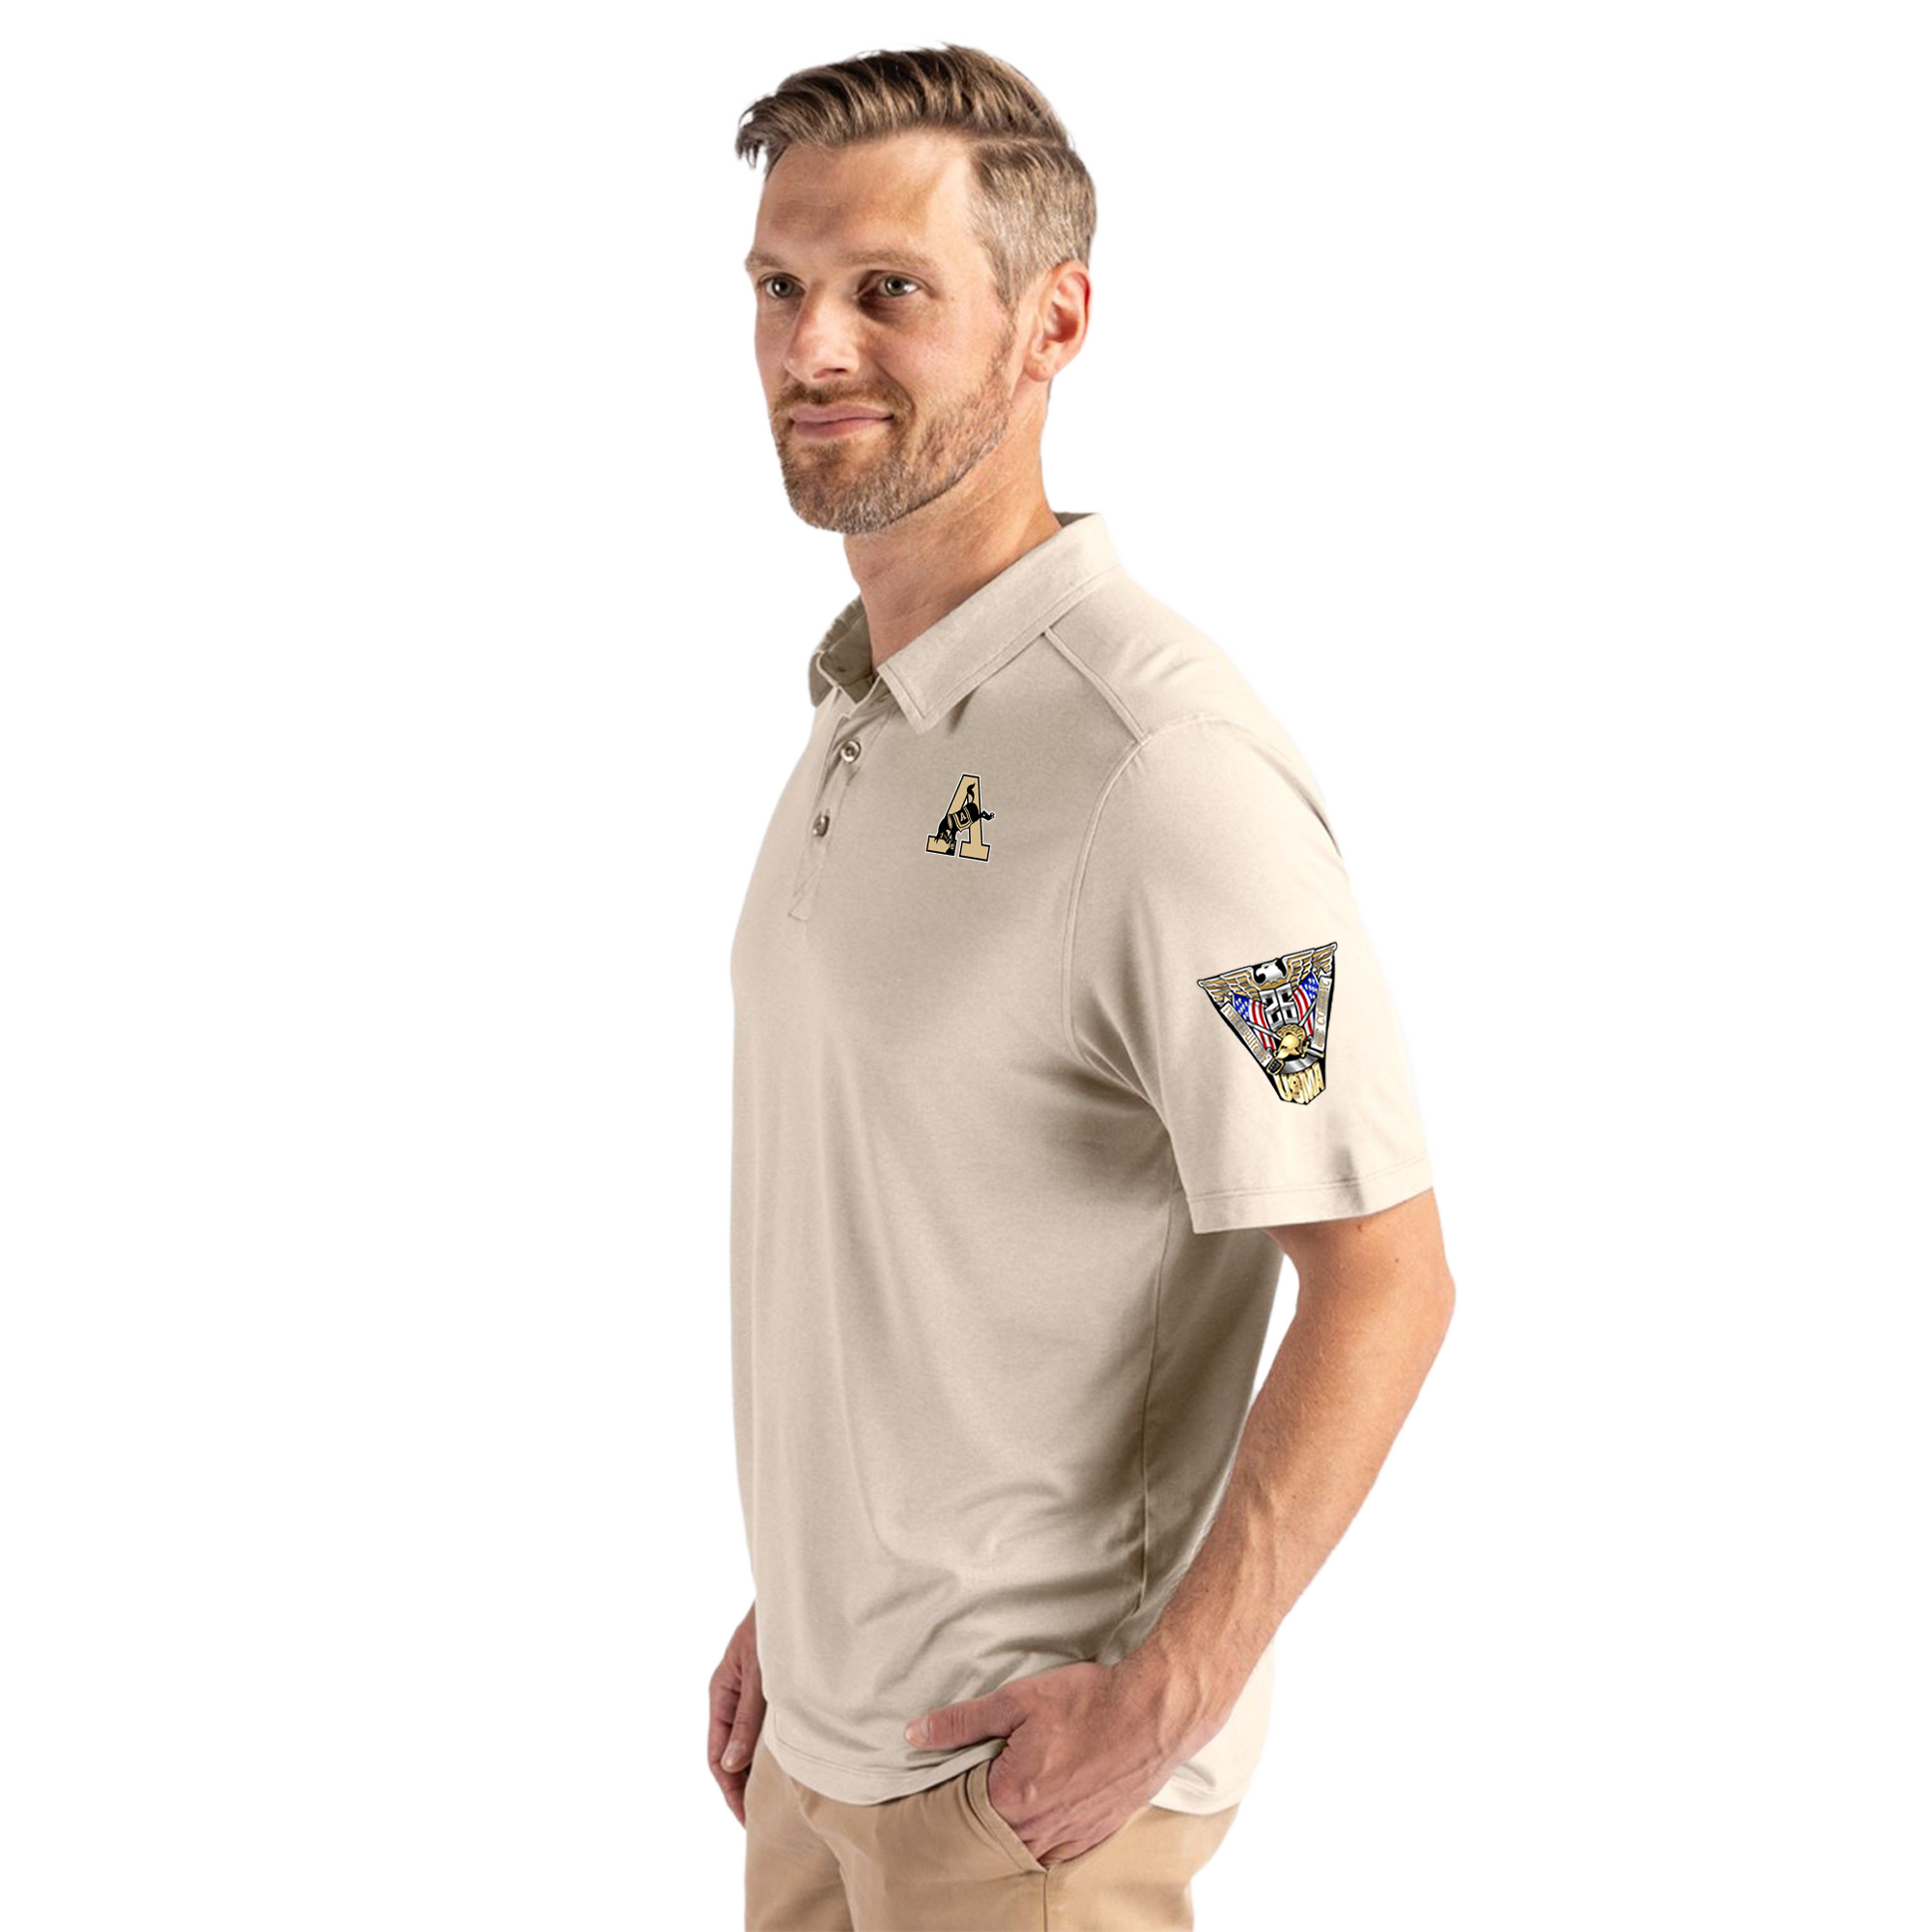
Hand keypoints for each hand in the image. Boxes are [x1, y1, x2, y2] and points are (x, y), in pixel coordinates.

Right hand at [708, 1599, 763, 1824]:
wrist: (796, 1592)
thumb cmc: (774, 1627)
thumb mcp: (761, 1676)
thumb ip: (747, 1719)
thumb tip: (731, 1766)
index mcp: (720, 1693)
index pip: (715, 1755)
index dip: (728, 1789)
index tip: (745, 1818)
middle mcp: (730, 1695)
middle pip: (728, 1753)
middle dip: (739, 1787)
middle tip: (759, 1820)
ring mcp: (748, 1691)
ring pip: (745, 1742)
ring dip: (754, 1770)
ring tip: (771, 1800)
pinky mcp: (767, 1687)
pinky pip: (761, 1727)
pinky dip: (768, 1749)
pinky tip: (785, 1763)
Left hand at [905, 1657, 1199, 1866]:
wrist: (1154, 1713)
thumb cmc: (1087, 1702)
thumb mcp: (1016, 1700)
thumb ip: (963, 1722)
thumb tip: (916, 1734)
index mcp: (1012, 1798)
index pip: (965, 1809)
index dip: (957, 1790)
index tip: (955, 1774)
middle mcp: (1040, 1828)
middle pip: (994, 1835)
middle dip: (983, 1815)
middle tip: (984, 1785)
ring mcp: (1072, 1835)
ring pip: (1027, 1848)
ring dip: (1015, 1830)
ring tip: (1014, 1799)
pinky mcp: (1098, 1832)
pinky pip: (1060, 1850)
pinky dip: (1046, 1837)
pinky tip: (1045, 1815)